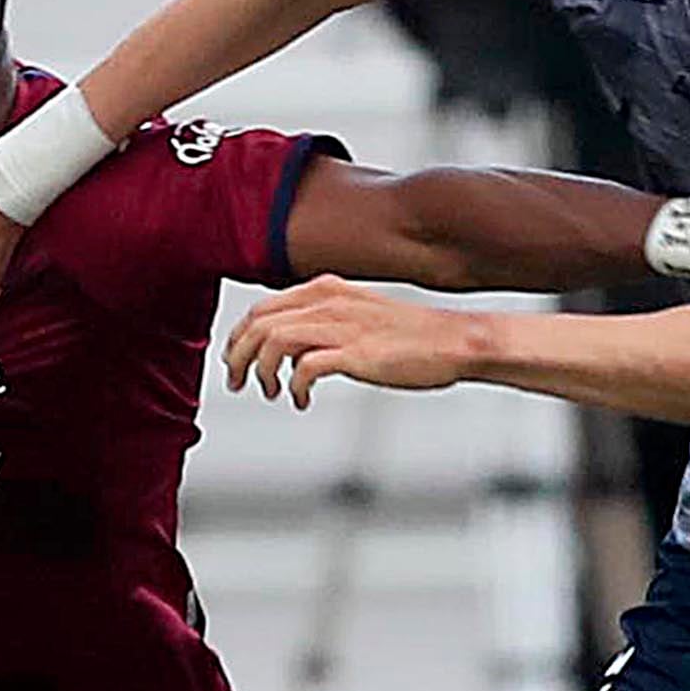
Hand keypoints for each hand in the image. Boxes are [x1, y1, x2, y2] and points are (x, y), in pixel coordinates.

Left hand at [226, 277, 490, 408]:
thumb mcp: (357, 316)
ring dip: (263, 371)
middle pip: (258, 324)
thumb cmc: (410, 335)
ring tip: (271, 392)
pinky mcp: (356, 354)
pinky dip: (294, 387)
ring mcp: (342, 327)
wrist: (455, 341)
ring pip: (274, 341)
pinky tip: (301, 400)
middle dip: (239, 355)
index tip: (234, 359)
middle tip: (238, 382)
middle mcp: (329, 303)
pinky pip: (305, 368)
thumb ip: (320, 325)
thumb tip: (288, 351)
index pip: (261, 308)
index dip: (239, 336)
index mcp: (326, 291)